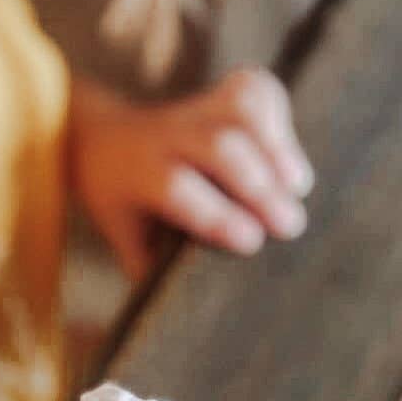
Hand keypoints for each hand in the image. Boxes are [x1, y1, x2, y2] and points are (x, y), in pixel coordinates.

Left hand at [69, 68, 314, 278]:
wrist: (102, 141)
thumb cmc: (125, 205)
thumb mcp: (125, 238)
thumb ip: (154, 268)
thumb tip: (196, 312)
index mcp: (136, 174)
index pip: (175, 188)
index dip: (215, 213)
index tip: (250, 242)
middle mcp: (164, 136)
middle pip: (216, 145)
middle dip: (257, 184)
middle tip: (290, 226)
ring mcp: (192, 110)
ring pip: (238, 108)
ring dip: (275, 144)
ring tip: (299, 186)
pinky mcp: (216, 94)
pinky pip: (252, 88)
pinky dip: (278, 112)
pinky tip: (289, 151)